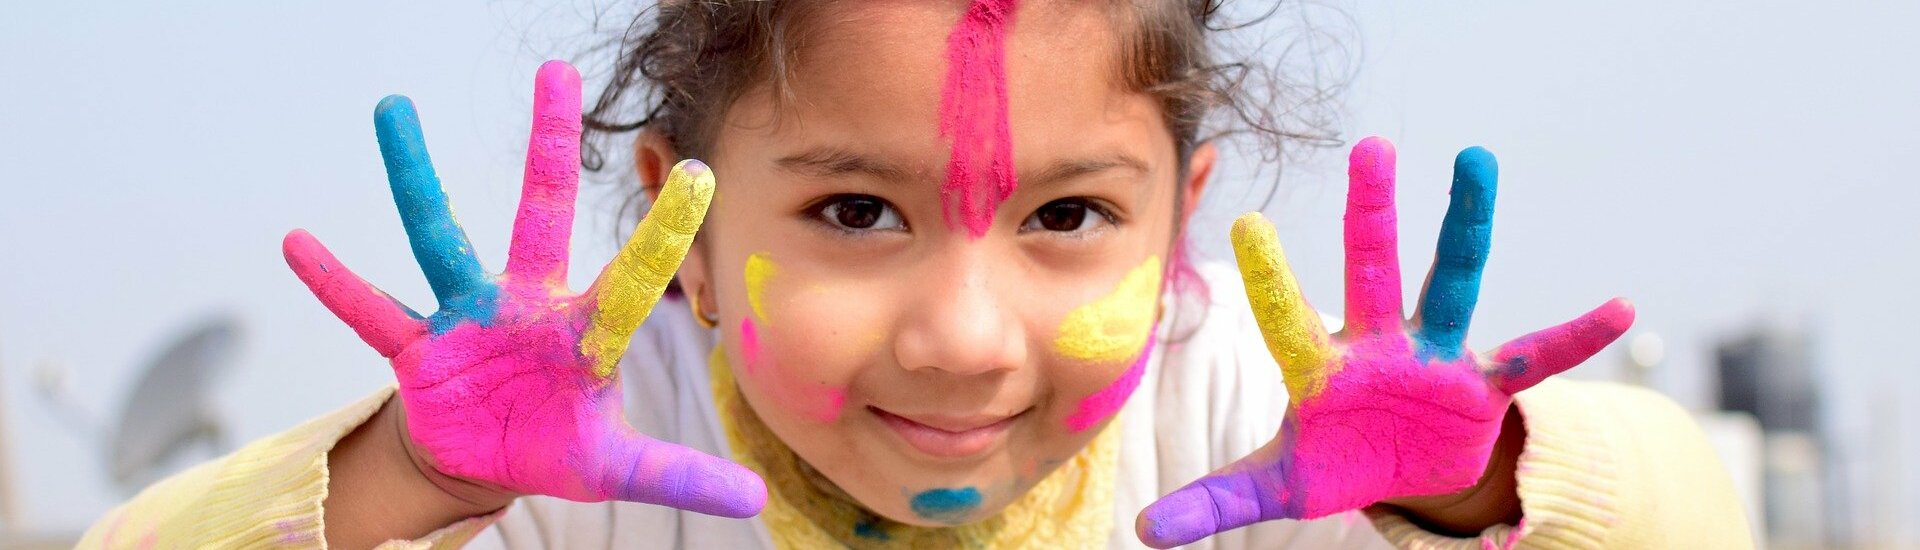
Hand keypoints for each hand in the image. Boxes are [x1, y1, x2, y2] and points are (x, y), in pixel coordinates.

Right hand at [282, 61, 763, 516]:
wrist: (485, 459)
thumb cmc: (556, 444)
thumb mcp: (616, 468)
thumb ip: (679, 473)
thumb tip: (755, 499)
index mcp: (585, 332)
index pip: (635, 277)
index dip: (664, 234)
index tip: (700, 175)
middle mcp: (527, 304)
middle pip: (541, 213)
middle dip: (550, 147)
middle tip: (556, 72)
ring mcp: (468, 317)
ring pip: (438, 237)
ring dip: (414, 177)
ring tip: (393, 109)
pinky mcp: (418, 346)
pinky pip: (370, 310)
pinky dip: (334, 282)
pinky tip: (297, 242)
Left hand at [1136, 137, 1632, 546]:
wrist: (1406, 472)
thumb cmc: (1336, 460)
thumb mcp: (1278, 486)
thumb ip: (1215, 499)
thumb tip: (1142, 528)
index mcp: (1321, 368)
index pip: (1289, 319)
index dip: (1272, 279)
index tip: (1247, 223)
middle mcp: (1378, 345)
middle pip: (1372, 270)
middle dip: (1372, 213)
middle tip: (1370, 145)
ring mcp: (1435, 356)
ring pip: (1453, 282)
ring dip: (1467, 227)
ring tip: (1478, 161)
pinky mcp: (1484, 383)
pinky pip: (1535, 357)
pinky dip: (1575, 338)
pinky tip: (1620, 309)